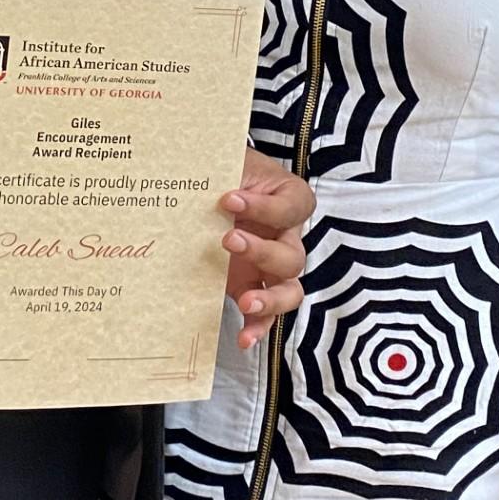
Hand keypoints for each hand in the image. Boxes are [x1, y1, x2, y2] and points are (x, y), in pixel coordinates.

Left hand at [220, 148, 311, 349]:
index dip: (264, 208)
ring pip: (289, 291)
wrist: (210, 182)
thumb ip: (228, 167)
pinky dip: (258, 328)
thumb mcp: (231, 160)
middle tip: (228, 241)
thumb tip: (205, 174)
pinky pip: (265, 314)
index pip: (291, 208)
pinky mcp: (250, 284)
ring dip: (270, 298)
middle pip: (293, 256)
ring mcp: (271, 265)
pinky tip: (243, 339)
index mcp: (289, 198)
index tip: (229, 199)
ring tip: (247, 301)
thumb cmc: (227, 167)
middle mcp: (287, 235)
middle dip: (262, 252)